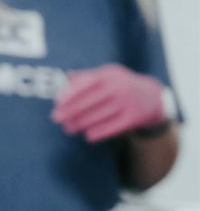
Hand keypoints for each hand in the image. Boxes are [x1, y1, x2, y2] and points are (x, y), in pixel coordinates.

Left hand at [52, 64, 167, 142]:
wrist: (153, 97)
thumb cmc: (121, 85)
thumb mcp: (108, 75)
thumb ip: (87, 76)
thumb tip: (66, 79)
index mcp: (110, 75)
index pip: (86, 84)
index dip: (70, 94)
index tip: (57, 103)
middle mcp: (119, 87)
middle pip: (89, 102)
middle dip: (70, 111)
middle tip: (57, 119)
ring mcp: (127, 103)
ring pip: (97, 116)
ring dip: (80, 124)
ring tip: (69, 128)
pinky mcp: (133, 118)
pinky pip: (110, 128)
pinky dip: (97, 132)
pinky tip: (88, 135)